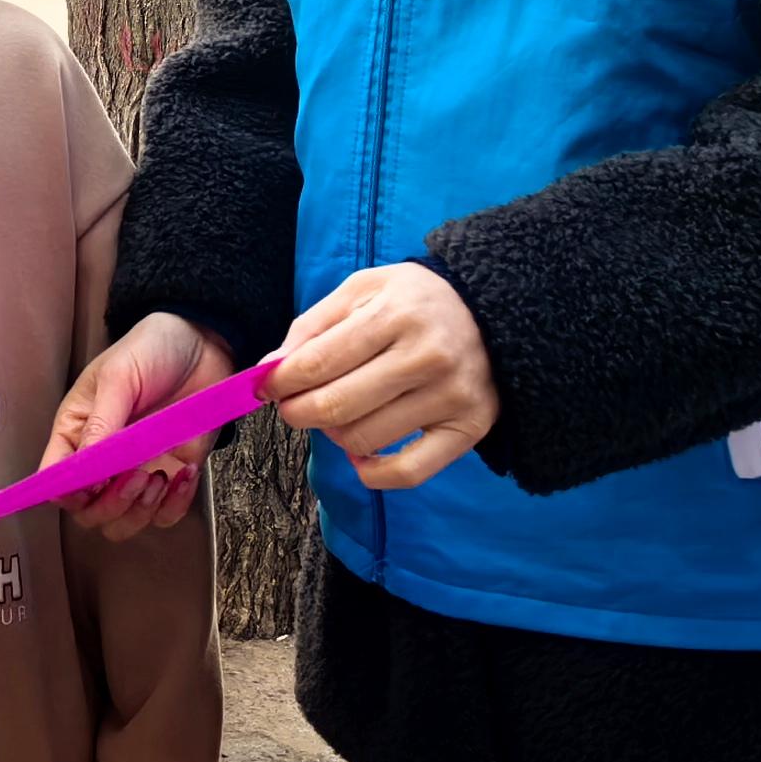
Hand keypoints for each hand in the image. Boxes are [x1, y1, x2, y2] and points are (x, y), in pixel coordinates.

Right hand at [44, 312, 232, 539]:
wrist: (204, 342)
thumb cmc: (151, 349)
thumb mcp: (119, 377)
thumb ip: (101, 424)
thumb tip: (84, 470)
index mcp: (75, 432)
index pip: (54, 479)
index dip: (67, 492)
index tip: (92, 484)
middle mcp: (100, 461)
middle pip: (87, 512)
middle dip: (110, 504)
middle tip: (137, 476)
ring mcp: (136, 472)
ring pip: (122, 523)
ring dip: (139, 511)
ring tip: (159, 476)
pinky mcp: (171, 476)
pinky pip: (165, 516)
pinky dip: (174, 506)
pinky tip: (185, 473)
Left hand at [273, 264, 495, 491]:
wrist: (494, 311)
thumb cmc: (416, 301)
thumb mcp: (364, 289)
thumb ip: (313, 325)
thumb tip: (270, 369)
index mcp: (396, 314)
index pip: (318, 362)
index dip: (280, 381)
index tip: (266, 387)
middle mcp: (427, 356)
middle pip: (336, 406)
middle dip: (298, 411)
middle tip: (292, 406)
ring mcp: (451, 396)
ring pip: (364, 439)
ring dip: (334, 434)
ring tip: (337, 414)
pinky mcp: (468, 429)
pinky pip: (408, 473)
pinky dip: (372, 472)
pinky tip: (361, 454)